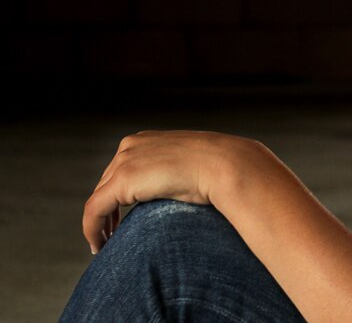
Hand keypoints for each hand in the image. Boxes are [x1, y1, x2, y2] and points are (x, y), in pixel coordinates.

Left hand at [82, 130, 258, 253]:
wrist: (225, 165)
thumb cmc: (217, 168)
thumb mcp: (188, 166)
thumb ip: (172, 173)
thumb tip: (173, 191)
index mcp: (145, 140)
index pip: (121, 170)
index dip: (116, 197)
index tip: (120, 219)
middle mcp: (130, 146)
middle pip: (107, 184)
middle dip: (108, 211)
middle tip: (111, 235)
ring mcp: (124, 161)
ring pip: (99, 198)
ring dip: (100, 223)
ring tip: (105, 243)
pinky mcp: (122, 181)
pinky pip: (95, 210)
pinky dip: (92, 230)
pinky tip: (100, 245)